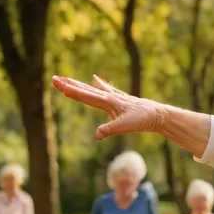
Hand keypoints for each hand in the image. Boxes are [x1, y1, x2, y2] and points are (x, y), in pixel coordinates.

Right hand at [52, 74, 166, 140]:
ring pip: (93, 89)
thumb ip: (110, 130)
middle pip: (86, 90)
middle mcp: (110, 97)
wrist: (159, 114)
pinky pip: (107, 90)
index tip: (58, 85)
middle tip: (54, 78)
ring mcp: (115, 97)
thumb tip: (96, 135)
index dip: (71, 91)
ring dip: (80, 84)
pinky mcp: (121, 100)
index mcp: (108, 102)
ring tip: (67, 78)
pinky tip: (94, 78)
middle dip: (70, 85)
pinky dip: (99, 84)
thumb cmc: (143, 120)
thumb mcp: (125, 127)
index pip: (85, 96)